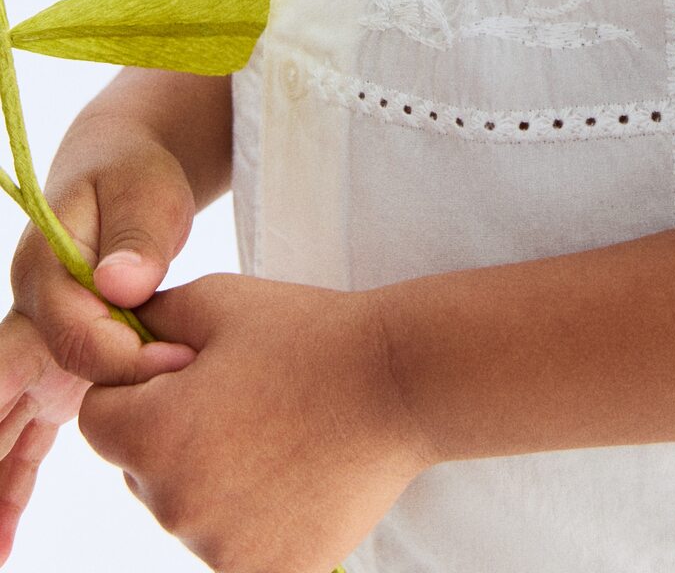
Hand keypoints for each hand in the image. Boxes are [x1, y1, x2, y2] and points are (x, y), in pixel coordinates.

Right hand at [2, 124, 200, 563]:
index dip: (119, 355)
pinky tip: (3, 539)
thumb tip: (123, 285)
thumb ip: (138, 237)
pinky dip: (10, 483)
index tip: (175, 367)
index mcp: (44, 270)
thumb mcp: (146, 192)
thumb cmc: (137, 179)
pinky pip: (20, 435)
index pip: (71, 329)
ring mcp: (34, 351)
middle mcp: (27, 316)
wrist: (122, 173)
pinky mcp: (50, 374)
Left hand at [78, 272, 427, 572]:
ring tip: (279, 433)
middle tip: (244, 398)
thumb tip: (111, 336)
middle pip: (139, 471)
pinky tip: (293, 476)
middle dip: (172, 436)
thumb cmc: (309, 334)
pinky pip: (230, 547)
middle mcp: (175, 505)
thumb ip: (146, 319)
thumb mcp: (217, 300)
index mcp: (155, 434)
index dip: (138, 387)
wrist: (401, 383)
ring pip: (186, 510)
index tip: (191, 370)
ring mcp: (219, 550)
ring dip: (213, 478)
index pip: (99, 420)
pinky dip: (251, 518)